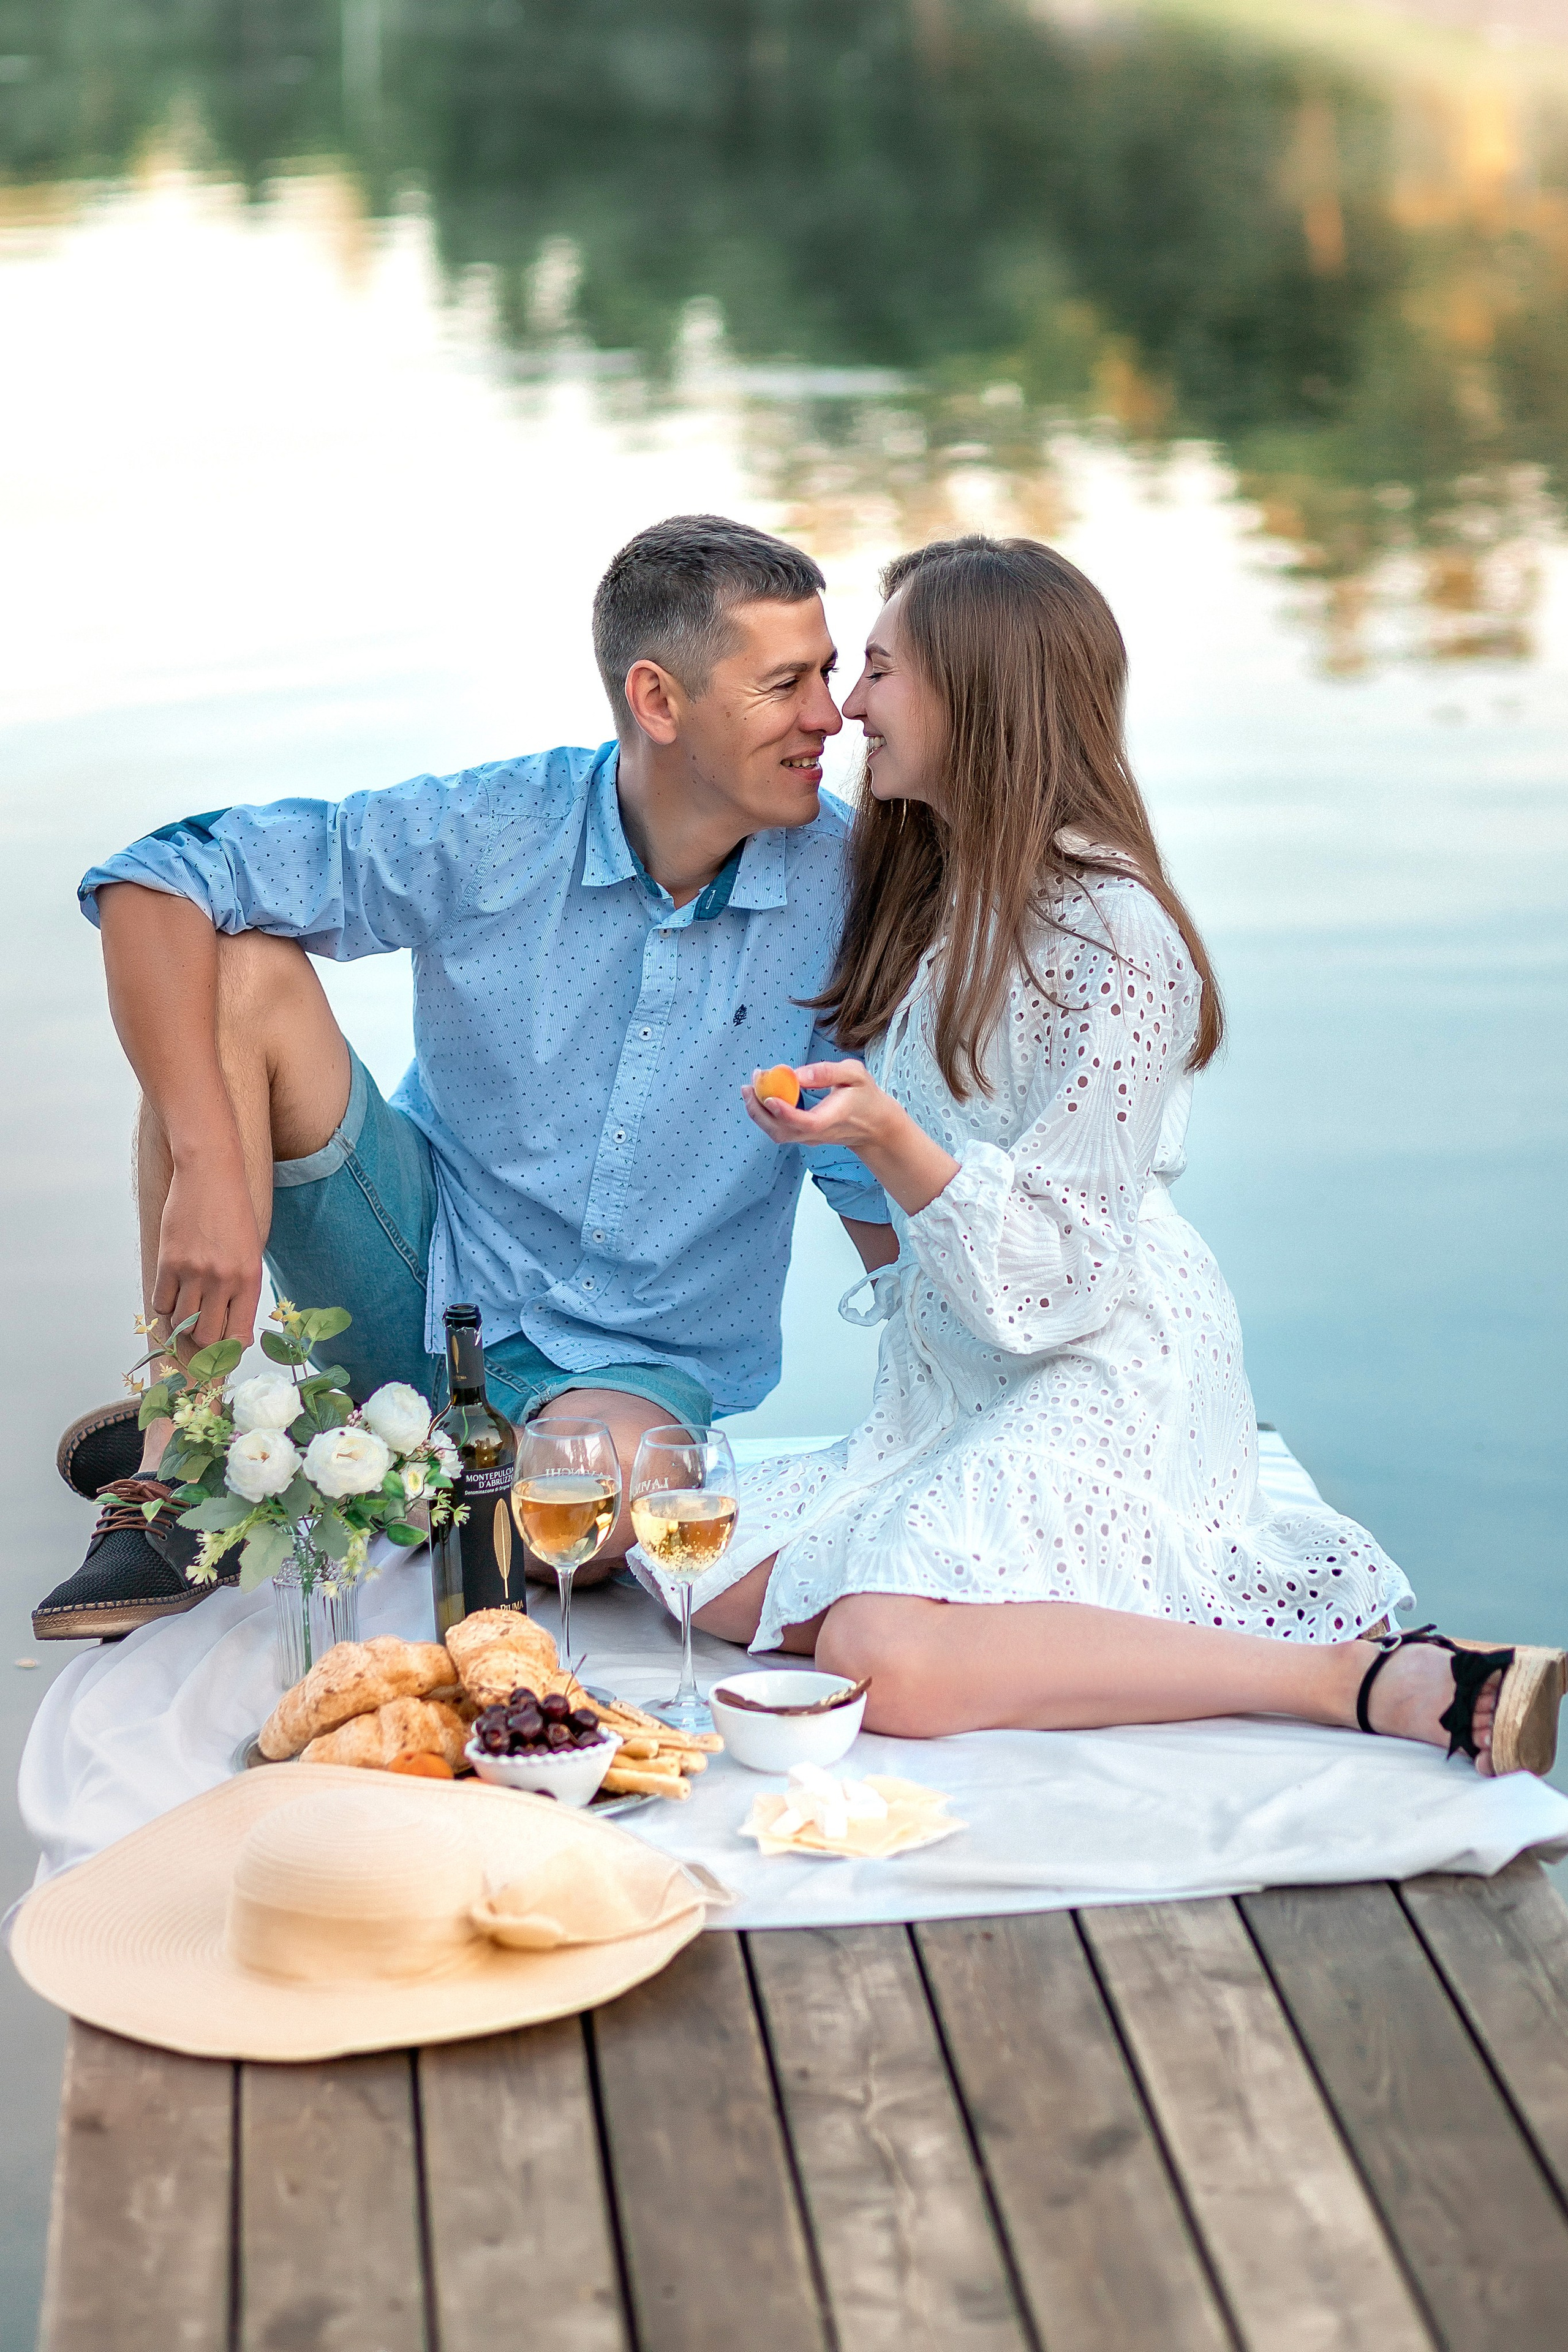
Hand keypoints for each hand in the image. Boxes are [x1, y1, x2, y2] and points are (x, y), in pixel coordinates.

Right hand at [151, 1157, 264, 1353]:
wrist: (210, 1174)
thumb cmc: (235, 1213)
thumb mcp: (251, 1252)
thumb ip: (243, 1291)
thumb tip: (236, 1335)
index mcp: (249, 1279)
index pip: (238, 1335)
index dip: (229, 1350)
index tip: (223, 1349)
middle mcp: (223, 1279)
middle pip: (207, 1336)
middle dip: (204, 1340)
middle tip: (201, 1331)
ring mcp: (194, 1271)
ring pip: (181, 1322)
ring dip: (182, 1322)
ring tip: (187, 1307)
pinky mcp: (168, 1261)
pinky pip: (160, 1302)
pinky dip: (164, 1305)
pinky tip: (173, 1292)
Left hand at [742, 1060, 960, 1217]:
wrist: (873, 1124)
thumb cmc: (864, 1095)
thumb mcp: (855, 1074)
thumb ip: (827, 1072)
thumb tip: (797, 1075)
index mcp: (834, 1117)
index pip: (807, 1122)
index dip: (785, 1112)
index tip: (768, 1096)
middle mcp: (818, 1133)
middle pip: (782, 1132)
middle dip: (759, 1110)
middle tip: (750, 1083)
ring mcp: (809, 1138)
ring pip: (776, 1133)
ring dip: (758, 1112)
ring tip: (750, 1087)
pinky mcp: (802, 1136)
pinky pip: (778, 1130)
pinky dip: (764, 1114)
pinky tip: (761, 1094)